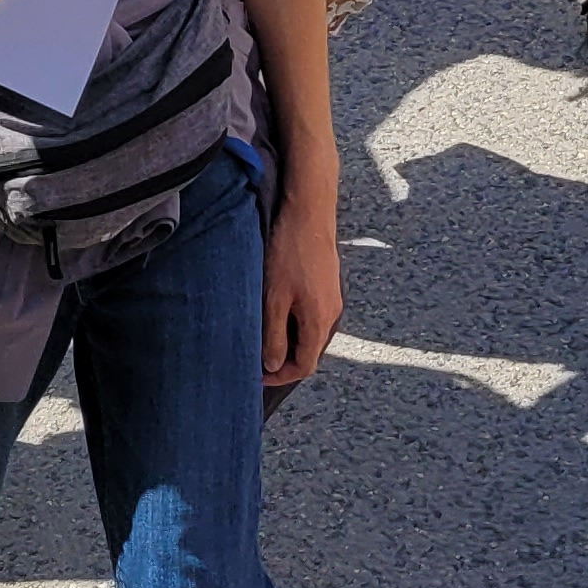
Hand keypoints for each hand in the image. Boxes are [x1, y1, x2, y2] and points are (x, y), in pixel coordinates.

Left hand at [261, 181, 343, 389]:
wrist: (310, 211)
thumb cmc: (291, 252)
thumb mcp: (275, 298)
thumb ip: (274, 336)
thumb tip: (273, 366)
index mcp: (320, 322)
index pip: (304, 366)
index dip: (280, 377)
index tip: (256, 375)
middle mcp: (331, 313)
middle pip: (310, 351)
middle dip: (284, 360)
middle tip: (256, 357)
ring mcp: (331, 297)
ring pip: (310, 332)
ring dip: (288, 340)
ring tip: (263, 334)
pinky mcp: (327, 283)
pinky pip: (312, 314)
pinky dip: (294, 322)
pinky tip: (276, 309)